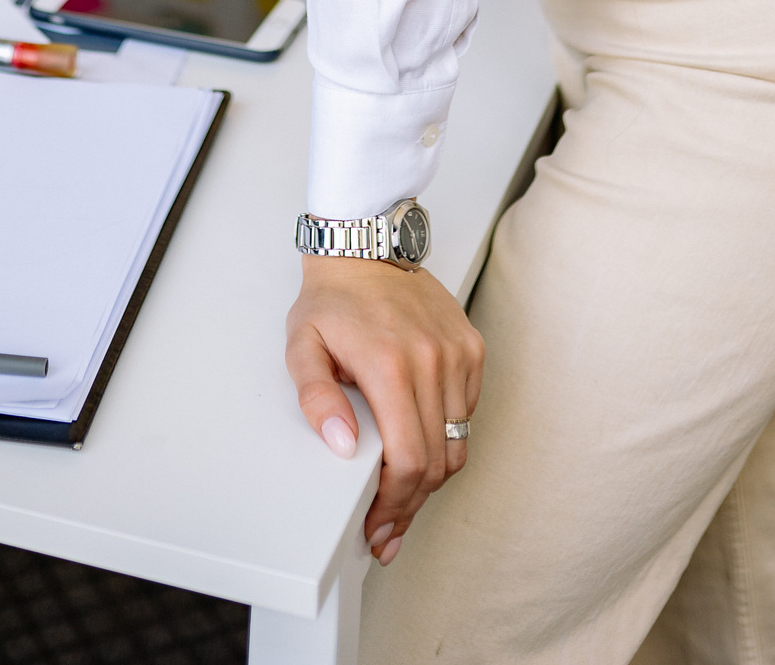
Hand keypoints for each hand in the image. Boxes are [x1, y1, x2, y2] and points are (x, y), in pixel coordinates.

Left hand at [286, 257, 483, 566]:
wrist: (366, 246)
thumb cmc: (332, 300)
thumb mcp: (302, 347)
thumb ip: (316, 399)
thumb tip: (341, 445)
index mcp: (390, 364)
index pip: (408, 460)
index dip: (395, 505)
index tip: (377, 525)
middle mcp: (432, 360)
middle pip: (436, 462)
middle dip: (411, 505)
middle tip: (388, 528)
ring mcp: (457, 353)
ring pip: (457, 443)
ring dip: (432, 478)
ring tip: (404, 497)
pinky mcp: (471, 347)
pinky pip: (467, 413)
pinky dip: (447, 437)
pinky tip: (421, 445)